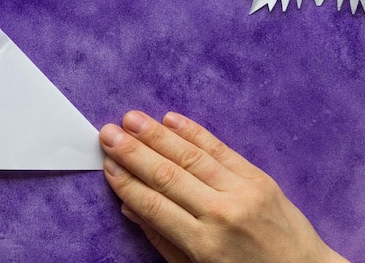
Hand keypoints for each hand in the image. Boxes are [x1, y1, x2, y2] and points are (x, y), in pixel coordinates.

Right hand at [99, 111, 348, 262]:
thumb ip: (163, 240)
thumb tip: (130, 207)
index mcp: (204, 245)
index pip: (154, 206)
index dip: (127, 183)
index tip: (106, 165)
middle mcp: (222, 214)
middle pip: (167, 176)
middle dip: (133, 153)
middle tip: (107, 134)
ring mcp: (242, 191)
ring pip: (190, 156)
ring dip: (156, 135)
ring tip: (130, 119)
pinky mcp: (258, 176)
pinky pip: (220, 148)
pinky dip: (193, 132)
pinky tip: (170, 119)